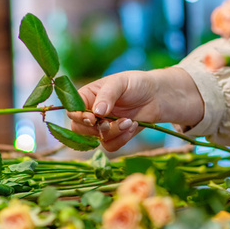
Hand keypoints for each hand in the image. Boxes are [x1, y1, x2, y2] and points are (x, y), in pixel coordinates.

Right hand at [68, 68, 203, 151]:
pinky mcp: (114, 136)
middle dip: (97, 128)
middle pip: (79, 129)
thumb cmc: (137, 84)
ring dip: (114, 133)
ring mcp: (101, 125)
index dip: (79, 116)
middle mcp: (91, 112)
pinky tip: (133, 125)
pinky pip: (110, 146)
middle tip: (115, 121)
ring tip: (130, 121)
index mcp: (87, 96)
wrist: (157, 96)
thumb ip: (107, 95)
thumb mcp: (121, 82)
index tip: (92, 118)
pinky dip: (122, 139)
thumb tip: (96, 112)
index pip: (72, 110)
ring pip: (96, 139)